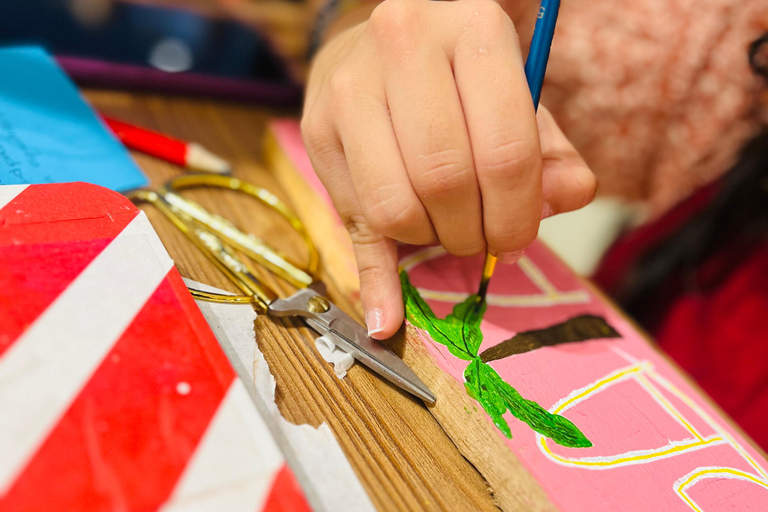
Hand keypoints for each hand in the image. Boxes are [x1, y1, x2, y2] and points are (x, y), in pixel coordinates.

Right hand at [302, 0, 594, 338]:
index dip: (516, 216)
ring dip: (428, 242)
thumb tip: (569, 198)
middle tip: (479, 239)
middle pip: (445, 181)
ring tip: (441, 228)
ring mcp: (351, 87)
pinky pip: (354, 220)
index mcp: (475, 30)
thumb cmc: (456, 81)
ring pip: (395, 205)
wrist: (381, 45)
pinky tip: (386, 315)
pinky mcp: (317, 126)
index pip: (505, 151)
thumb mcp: (516, 102)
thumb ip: (552, 154)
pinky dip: (375, 278)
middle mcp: (405, 44)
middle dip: (470, 233)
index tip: (515, 239)